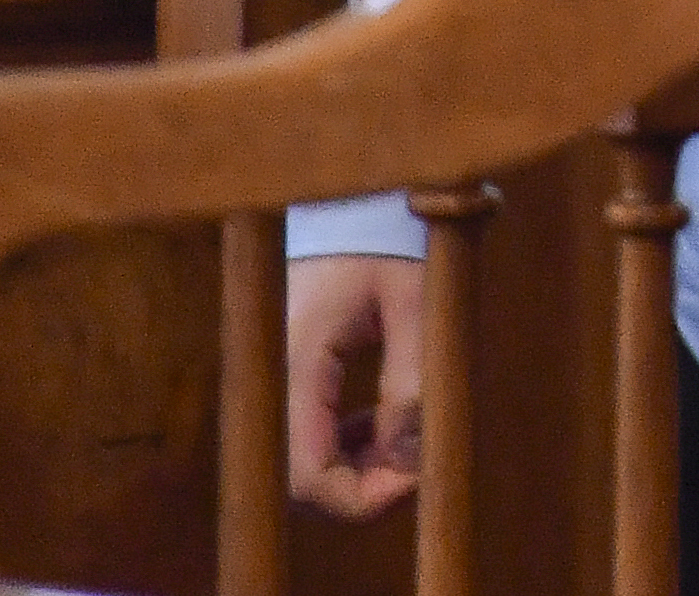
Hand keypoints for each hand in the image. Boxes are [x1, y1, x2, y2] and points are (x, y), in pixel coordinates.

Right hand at [287, 253, 427, 516]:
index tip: (416, 479)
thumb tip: (411, 451)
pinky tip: (385, 417)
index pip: (308, 476)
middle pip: (305, 479)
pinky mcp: (293, 378)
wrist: (351, 200)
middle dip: (365, 484)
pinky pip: (313, 434)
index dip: (362, 497)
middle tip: (420, 457)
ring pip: (308, 461)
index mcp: (300, 366)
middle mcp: (278, 383)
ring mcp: (281, 381)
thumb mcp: (416, 300)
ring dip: (360, 464)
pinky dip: (352, 441)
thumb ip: (414, 375)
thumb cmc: (388, 240)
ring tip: (408, 432)